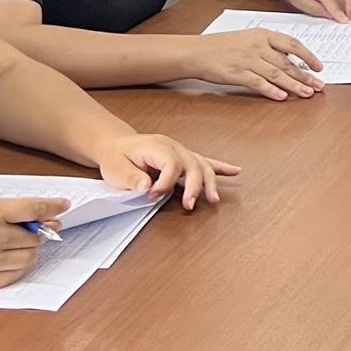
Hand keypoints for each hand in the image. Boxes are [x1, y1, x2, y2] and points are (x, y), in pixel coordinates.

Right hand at [0, 196, 64, 290]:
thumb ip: (5, 211)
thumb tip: (38, 217)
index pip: (33, 208)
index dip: (53, 206)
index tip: (63, 206)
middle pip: (34, 237)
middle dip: (39, 232)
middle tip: (38, 229)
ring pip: (28, 258)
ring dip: (30, 251)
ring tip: (20, 244)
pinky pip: (13, 276)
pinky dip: (18, 267)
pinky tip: (9, 259)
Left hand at [92, 132, 239, 210]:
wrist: (116, 144)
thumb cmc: (116, 156)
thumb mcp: (115, 167)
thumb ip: (130, 177)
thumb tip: (147, 186)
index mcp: (156, 147)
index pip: (171, 163)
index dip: (165, 183)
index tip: (152, 195)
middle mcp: (172, 147)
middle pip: (192, 164)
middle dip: (194, 186)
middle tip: (188, 205)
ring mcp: (180, 152)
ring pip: (202, 165)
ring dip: (210, 182)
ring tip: (214, 199)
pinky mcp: (183, 158)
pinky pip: (205, 161)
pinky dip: (220, 167)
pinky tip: (235, 171)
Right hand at [192, 28, 324, 99]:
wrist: (198, 51)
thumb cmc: (223, 45)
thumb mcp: (248, 38)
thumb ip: (269, 46)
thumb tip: (291, 60)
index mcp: (262, 34)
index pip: (292, 44)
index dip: (308, 56)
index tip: (319, 67)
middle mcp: (257, 46)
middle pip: (287, 63)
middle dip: (306, 76)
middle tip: (319, 86)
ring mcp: (247, 60)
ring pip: (277, 74)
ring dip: (294, 85)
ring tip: (307, 93)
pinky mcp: (237, 74)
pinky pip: (258, 83)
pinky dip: (272, 91)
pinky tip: (282, 97)